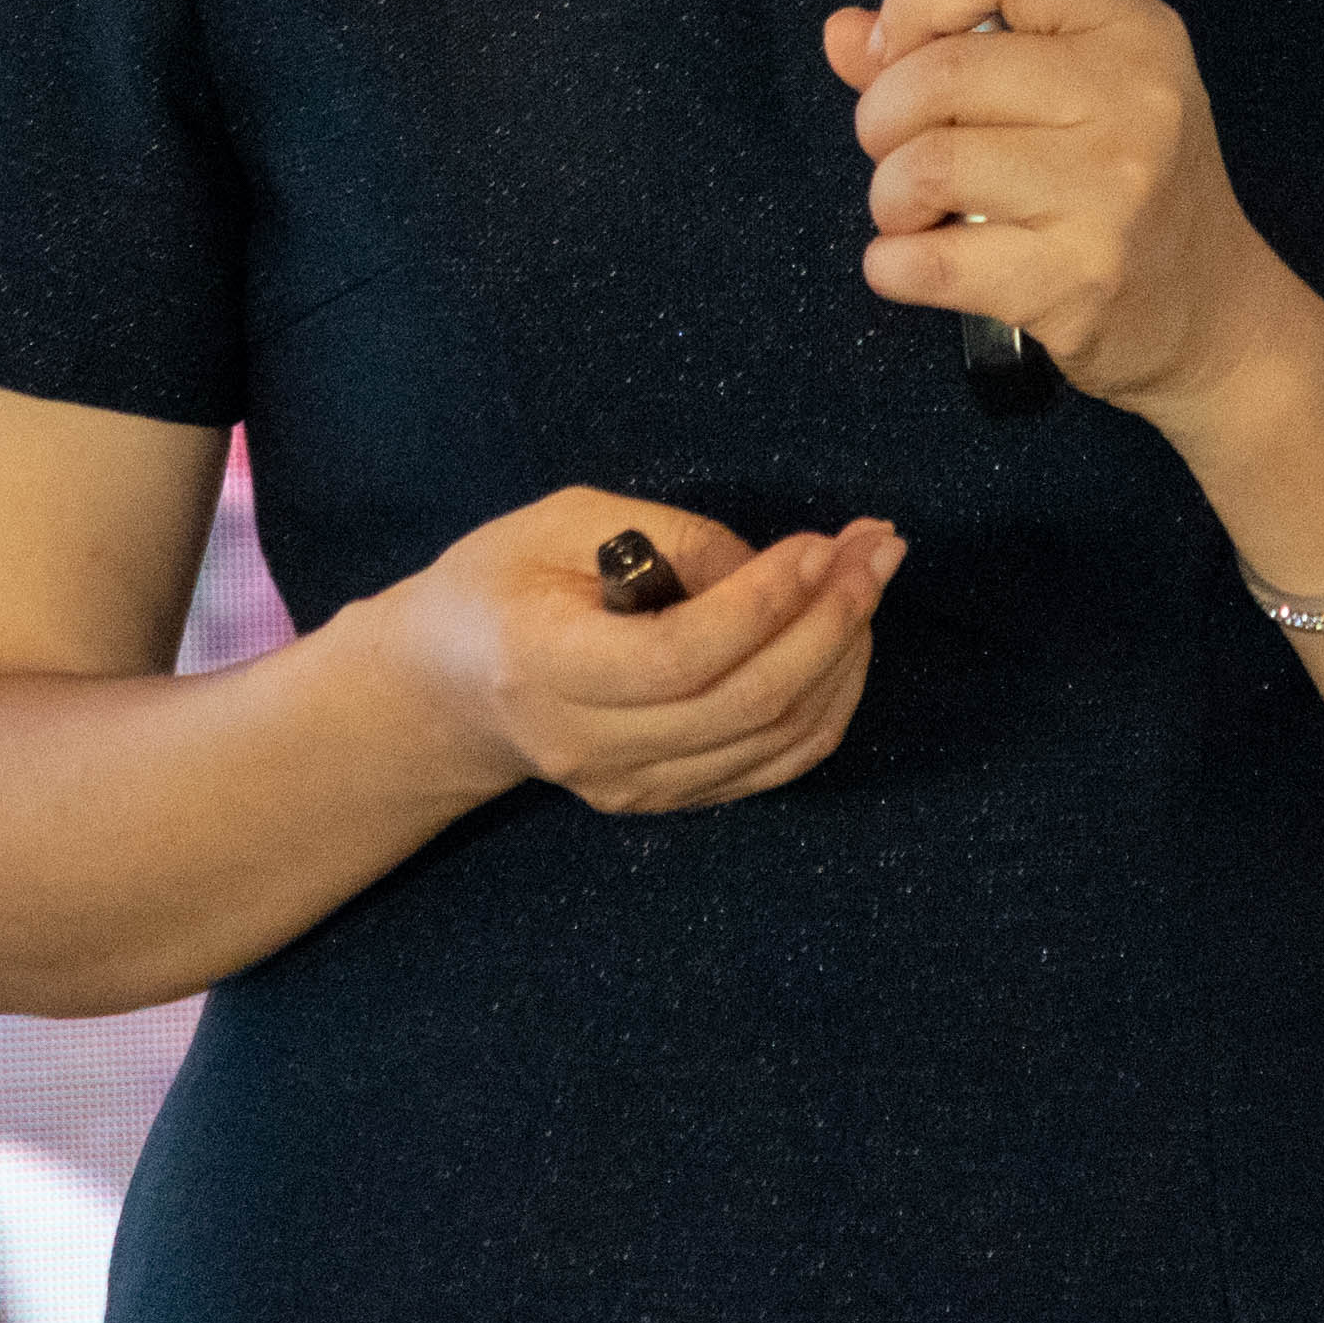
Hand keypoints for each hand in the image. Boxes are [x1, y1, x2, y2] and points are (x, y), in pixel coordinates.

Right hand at [379, 489, 898, 815]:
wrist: (446, 692)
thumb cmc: (497, 586)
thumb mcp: (558, 523)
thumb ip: (666, 537)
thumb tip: (771, 567)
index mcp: (544, 665)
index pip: (678, 657)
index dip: (764, 602)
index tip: (820, 542)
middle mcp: (590, 745)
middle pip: (745, 704)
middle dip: (831, 622)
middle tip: (877, 550)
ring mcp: (633, 787)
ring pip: (776, 741)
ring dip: (844, 657)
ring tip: (870, 577)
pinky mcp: (667, 799)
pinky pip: (775, 765)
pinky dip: (829, 702)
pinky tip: (846, 638)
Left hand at [831, 0, 1289, 421]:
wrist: (1213, 311)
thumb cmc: (1130, 188)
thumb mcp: (1076, 90)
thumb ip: (956, 48)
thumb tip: (848, 33)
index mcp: (1132, 30)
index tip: (897, 45)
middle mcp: (1133, 100)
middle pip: (944, 73)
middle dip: (883, 117)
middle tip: (895, 148)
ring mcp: (1111, 194)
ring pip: (929, 166)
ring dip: (889, 197)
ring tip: (913, 211)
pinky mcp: (1077, 280)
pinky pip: (930, 262)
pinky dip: (891, 266)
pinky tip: (913, 262)